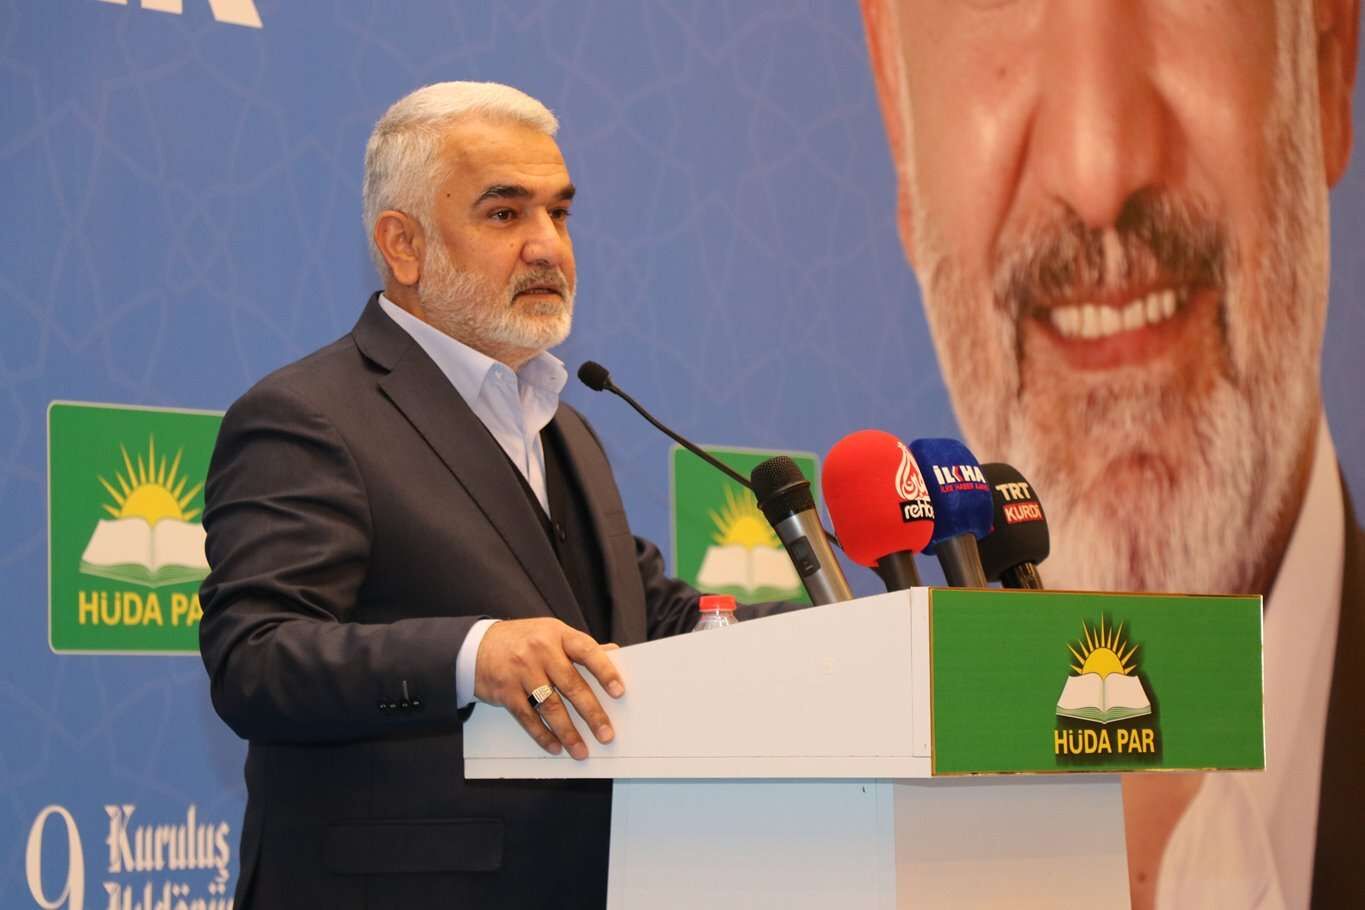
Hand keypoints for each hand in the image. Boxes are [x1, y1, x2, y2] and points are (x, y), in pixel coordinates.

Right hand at [473, 618, 623, 759]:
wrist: (476, 646)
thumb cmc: (522, 640)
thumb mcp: (551, 633)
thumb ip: (579, 646)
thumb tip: (614, 654)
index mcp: (557, 634)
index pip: (587, 651)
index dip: (605, 671)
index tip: (619, 692)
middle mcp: (540, 651)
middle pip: (571, 685)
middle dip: (591, 713)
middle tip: (606, 734)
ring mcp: (521, 671)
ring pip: (550, 706)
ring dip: (568, 732)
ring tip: (581, 750)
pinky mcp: (506, 691)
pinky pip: (528, 718)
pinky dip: (543, 735)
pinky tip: (556, 746)